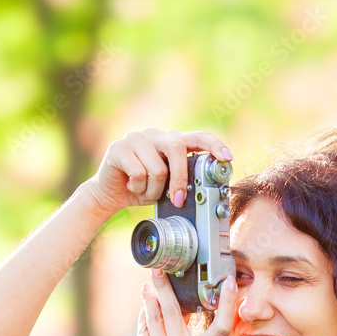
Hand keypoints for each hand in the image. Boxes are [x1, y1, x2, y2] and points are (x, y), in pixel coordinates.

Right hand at [85, 127, 233, 217]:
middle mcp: (155, 134)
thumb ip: (183, 180)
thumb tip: (206, 190)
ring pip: (157, 168)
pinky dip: (138, 188)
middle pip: (176, 148)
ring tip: (144, 192)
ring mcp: (136, 138)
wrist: (109, 195)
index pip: (197, 136)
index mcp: (170, 141)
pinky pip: (139, 173)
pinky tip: (131, 187)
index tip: (227, 158)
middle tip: (177, 200)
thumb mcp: (167, 186)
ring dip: (153, 190)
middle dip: (180, 179)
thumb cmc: (142, 189)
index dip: (214, 145)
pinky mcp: (118, 148)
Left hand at [121, 267, 238, 335]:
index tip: (230, 282)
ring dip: (150, 297)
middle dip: (165, 286)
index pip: (222, 326)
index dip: (228, 303)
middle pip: (175, 309)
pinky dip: (144, 317)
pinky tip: (144, 308)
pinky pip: (144, 329)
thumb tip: (178, 313)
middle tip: (160, 269)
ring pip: (155, 315)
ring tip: (148, 285)